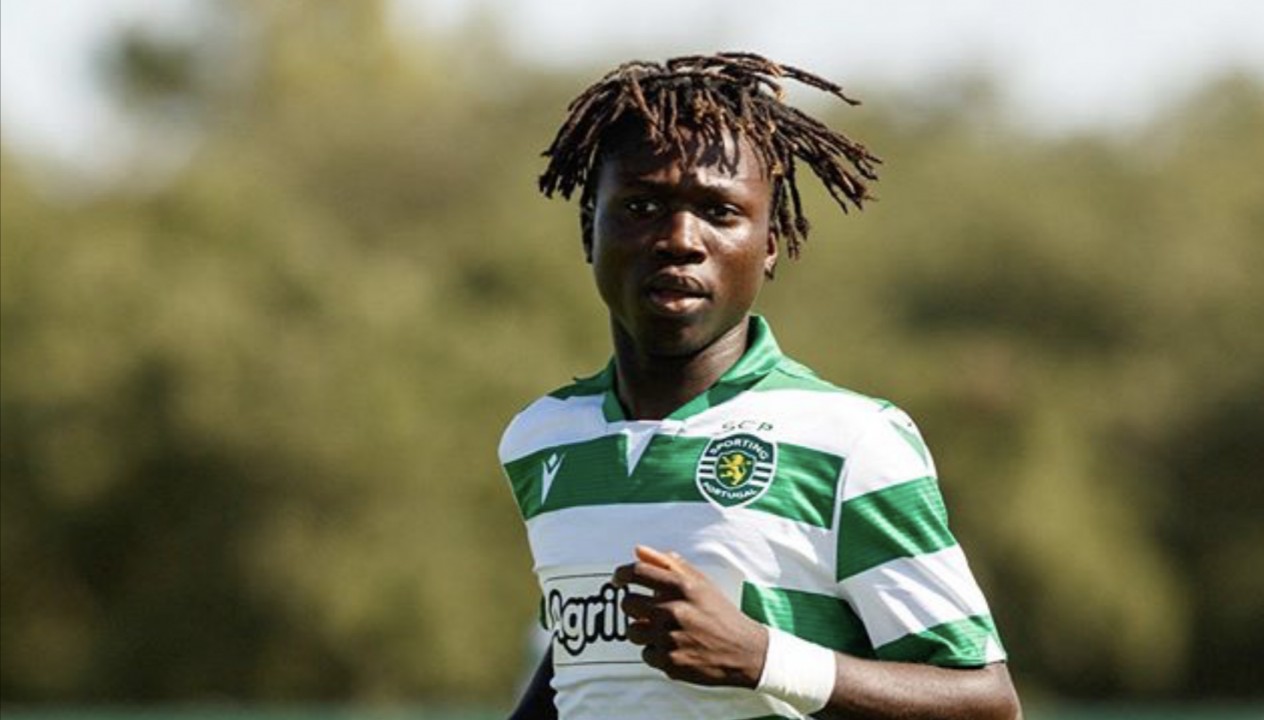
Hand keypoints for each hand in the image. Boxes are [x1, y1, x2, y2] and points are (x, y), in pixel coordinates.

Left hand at [611, 545, 768, 687]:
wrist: (745, 651)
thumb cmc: (720, 613)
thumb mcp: (701, 583)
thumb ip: (669, 564)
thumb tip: (638, 550)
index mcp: (682, 586)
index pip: (637, 572)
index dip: (622, 574)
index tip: (618, 579)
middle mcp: (674, 610)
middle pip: (628, 603)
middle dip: (633, 606)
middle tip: (645, 611)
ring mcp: (671, 637)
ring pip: (632, 632)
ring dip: (642, 632)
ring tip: (663, 632)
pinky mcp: (671, 662)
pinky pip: (645, 654)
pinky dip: (656, 653)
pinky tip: (674, 648)